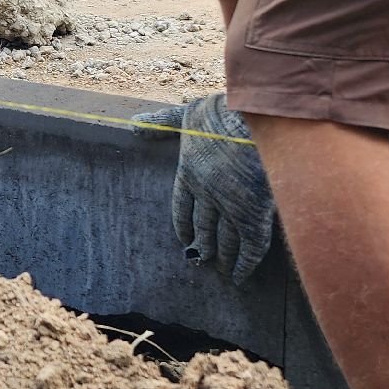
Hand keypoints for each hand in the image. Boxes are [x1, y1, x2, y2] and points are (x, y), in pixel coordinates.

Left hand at [132, 92, 274, 283]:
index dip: (184, 224)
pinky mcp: (254, 216)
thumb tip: (133, 125)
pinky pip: (250, 248)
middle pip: (204, 228)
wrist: (253, 119)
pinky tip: (239, 276)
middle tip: (202, 259)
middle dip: (203, 245)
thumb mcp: (188, 113)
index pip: (183, 207)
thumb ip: (162, 122)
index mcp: (190, 173)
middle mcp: (208, 194)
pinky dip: (244, 265)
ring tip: (222, 270)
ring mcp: (231, 207)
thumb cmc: (223, 112)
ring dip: (223, 257)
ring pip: (226, 241)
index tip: (185, 239)